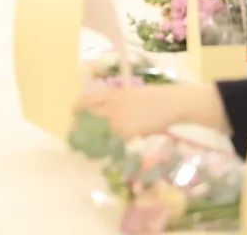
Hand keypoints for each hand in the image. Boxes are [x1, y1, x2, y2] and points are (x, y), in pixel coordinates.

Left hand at [77, 82, 226, 139]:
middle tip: (79, 139)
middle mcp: (112, 104)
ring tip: (92, 151)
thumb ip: (116, 102)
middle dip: (81, 129)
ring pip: (100, 133)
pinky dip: (112, 149)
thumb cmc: (154, 98)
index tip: (74, 117)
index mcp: (112, 93)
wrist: (172, 103)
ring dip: (95, 143)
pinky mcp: (127, 131)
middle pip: (88, 118)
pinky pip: (115, 143)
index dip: (77, 109)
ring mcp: (119, 118)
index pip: (86, 100)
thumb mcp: (131, 93)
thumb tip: (103, 114)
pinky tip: (110, 154)